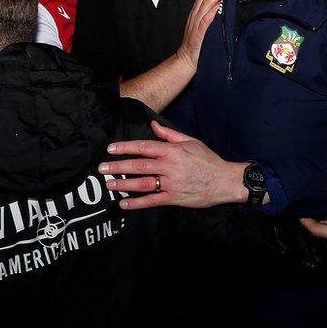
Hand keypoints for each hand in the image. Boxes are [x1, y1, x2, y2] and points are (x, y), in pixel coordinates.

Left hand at [98, 121, 246, 209]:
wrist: (224, 181)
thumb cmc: (208, 160)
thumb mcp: (190, 141)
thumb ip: (169, 134)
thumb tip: (153, 125)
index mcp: (172, 151)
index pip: (144, 147)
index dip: (125, 147)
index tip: (111, 148)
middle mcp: (169, 166)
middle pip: (139, 165)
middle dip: (119, 166)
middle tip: (102, 168)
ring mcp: (171, 183)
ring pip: (143, 183)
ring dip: (124, 184)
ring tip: (109, 184)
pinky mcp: (174, 198)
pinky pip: (152, 201)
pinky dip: (137, 203)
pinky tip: (124, 203)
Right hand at [175, 0, 226, 69]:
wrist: (187, 58)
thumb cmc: (196, 42)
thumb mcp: (201, 23)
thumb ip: (208, 12)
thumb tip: (220, 1)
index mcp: (196, 11)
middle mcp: (195, 14)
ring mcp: (197, 22)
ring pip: (205, 4)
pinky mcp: (200, 32)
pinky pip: (206, 20)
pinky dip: (212, 12)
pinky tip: (218, 6)